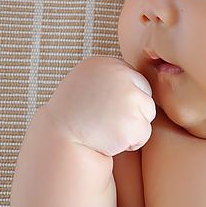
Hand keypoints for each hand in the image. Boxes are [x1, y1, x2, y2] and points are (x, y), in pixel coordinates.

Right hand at [41, 56, 155, 156]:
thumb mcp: (88, 81)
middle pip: (146, 97)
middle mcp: (121, 76)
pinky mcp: (132, 123)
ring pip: (147, 116)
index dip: (123, 100)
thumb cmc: (73, 114)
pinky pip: (144, 135)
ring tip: (106, 128)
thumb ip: (112, 77)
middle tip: (105, 120)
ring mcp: (128, 99)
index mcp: (109, 64)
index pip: (137, 82)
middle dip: (132, 112)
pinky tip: (108, 140)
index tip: (104, 108)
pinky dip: (130, 142)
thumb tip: (142, 75)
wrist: (58, 140)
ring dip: (131, 127)